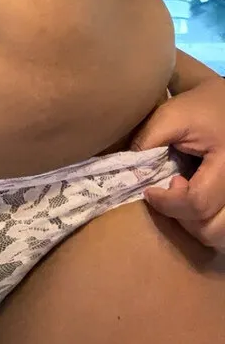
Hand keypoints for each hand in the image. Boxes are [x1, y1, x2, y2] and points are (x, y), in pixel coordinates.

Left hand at [130, 78, 224, 250]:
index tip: (150, 191)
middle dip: (183, 219)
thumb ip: (149, 141)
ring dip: (197, 227)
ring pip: (221, 236)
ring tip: (185, 198)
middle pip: (213, 230)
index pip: (197, 203)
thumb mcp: (173, 115)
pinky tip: (197, 206)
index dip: (167, 203)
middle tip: (171, 191)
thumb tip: (128, 172)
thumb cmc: (201, 108)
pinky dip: (209, 225)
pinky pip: (224, 230)